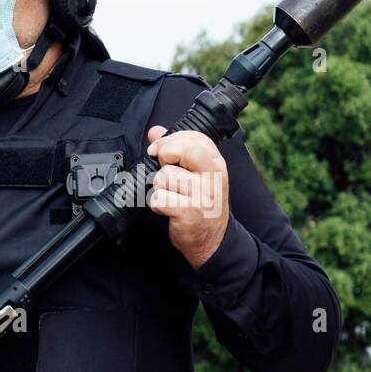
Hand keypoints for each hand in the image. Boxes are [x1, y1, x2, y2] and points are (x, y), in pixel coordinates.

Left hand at [146, 126, 230, 269]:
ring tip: (172, 196)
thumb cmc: (202, 204)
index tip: (159, 150)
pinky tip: (168, 208)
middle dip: (164, 159)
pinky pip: (159, 198)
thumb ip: (177, 150)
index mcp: (216, 164)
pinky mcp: (188, 213)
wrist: (212, 239)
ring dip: (159, 187)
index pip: (194, 138)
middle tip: (165, 171)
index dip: (170, 140)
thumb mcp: (197, 174)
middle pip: (180, 151)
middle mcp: (212, 177)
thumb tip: (155, 132)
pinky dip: (157, 204)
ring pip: (163, 177)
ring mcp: (201, 196)